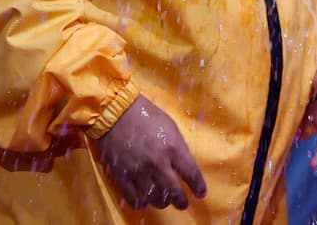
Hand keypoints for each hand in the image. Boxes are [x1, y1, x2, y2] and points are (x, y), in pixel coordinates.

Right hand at [96, 95, 206, 209]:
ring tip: (165, 201)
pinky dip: (139, 203)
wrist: (116, 112)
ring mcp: (138, 171)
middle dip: (181, 201)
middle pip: (174, 191)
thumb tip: (183, 165)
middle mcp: (157, 163)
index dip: (198, 186)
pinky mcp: (121, 175)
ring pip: (154, 197)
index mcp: (173, 148)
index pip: (191, 174)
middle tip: (183, 204)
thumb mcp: (171, 127)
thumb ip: (178, 147)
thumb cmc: (147, 115)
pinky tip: (143, 203)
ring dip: (162, 202)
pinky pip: (132, 197)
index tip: (201, 193)